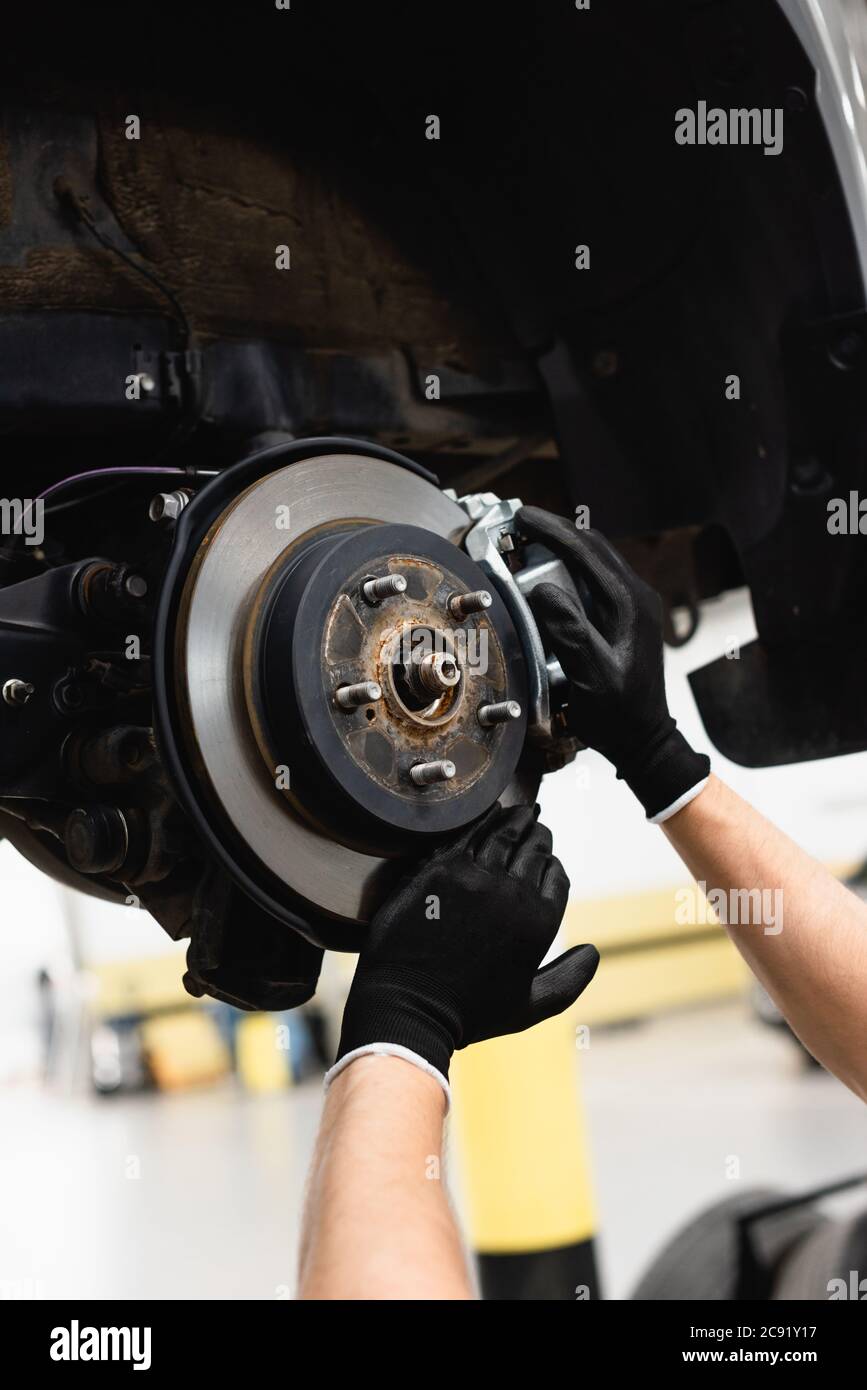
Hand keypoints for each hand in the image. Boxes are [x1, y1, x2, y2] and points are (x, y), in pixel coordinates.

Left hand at [335, 804, 598, 1082]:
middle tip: (535, 825)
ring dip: (515, 819)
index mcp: (539, 922)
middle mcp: (513, 893)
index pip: (556, 876)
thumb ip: (569, 980)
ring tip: (519, 812)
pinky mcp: (440, 868)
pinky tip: (486, 814)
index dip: (552, 864)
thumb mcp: (530, 1007)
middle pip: (533, 848)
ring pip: (503, 833)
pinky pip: (467, 832)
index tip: (547, 859)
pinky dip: (481, 820)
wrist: (410, 1006)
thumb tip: (593, 952)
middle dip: (537, 835)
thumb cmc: (468, 1013)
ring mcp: (475, 877)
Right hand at [518, 506, 708, 821]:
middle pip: (593, 548)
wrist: (644, 739)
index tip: (521, 517)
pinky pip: (595, 581)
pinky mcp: (625, 618)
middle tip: (519, 525)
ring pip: (595, 562)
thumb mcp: (591, 675)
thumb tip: (541, 592)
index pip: (587, 551)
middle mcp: (636, 597)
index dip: (551, 529)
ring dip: (562, 549)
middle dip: (555, 532)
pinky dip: (569, 570)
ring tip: (528, 544)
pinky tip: (548, 577)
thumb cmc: (620, 714)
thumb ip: (569, 632)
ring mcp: (633, 607)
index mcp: (630, 604)